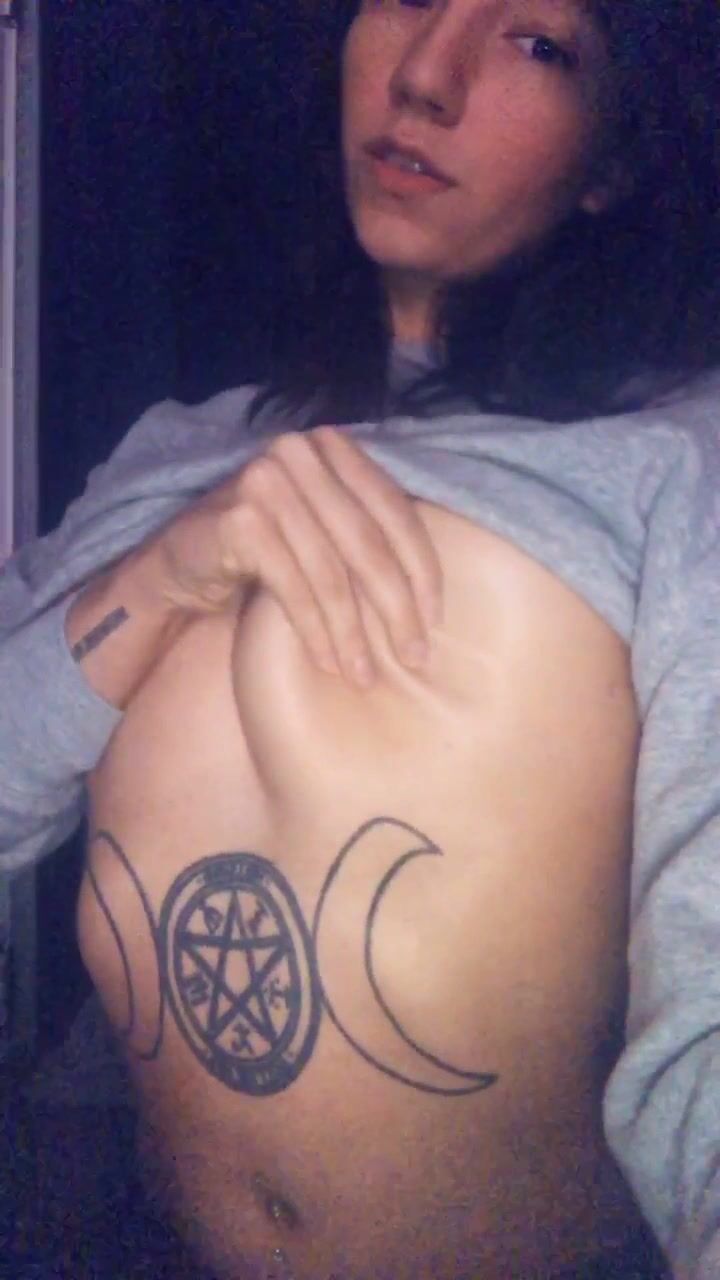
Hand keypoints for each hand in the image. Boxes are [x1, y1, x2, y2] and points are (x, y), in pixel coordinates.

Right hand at [151, 427, 442, 685]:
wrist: (177, 563)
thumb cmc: (259, 550)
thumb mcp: (319, 529)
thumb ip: (364, 530)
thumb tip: (432, 589)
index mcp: (331, 447)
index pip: (395, 509)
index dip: (422, 568)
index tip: (435, 619)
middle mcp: (300, 453)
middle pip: (369, 543)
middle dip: (397, 609)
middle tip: (414, 657)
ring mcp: (266, 482)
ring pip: (332, 573)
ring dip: (352, 633)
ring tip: (364, 674)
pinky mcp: (240, 520)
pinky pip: (293, 587)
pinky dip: (315, 630)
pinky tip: (328, 661)